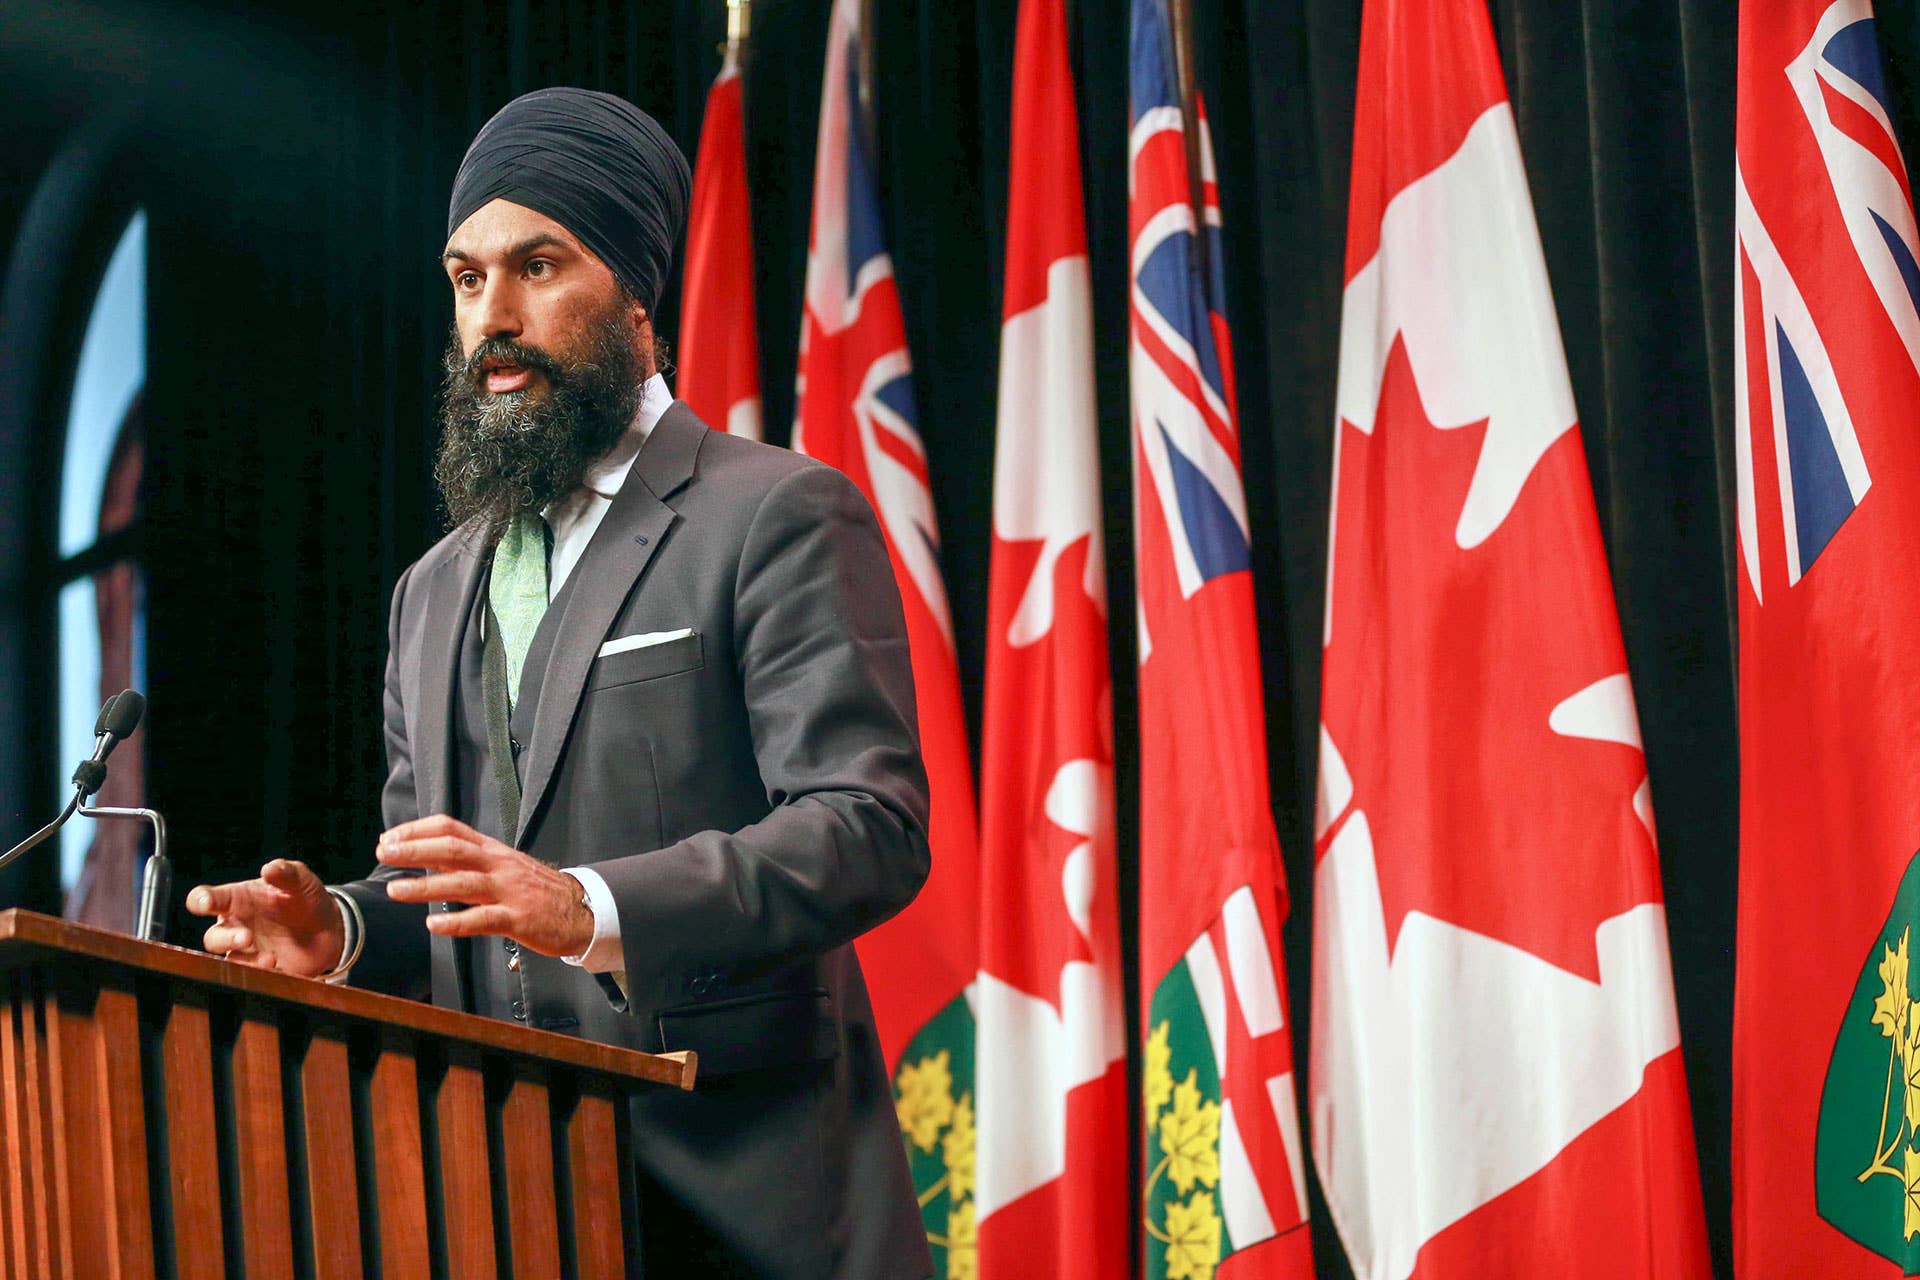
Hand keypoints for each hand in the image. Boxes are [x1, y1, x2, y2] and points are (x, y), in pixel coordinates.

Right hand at [186, 858, 345, 976]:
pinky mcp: (262, 970)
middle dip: (225, 939)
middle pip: (213, 937)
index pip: (207, 899)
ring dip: (246, 962)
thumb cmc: (305, 899)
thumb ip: (286, 872)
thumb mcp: (301, 880)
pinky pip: (253, 977)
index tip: (205, 903)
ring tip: (270, 958)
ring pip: (230, 961)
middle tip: (247, 937)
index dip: (201, 900)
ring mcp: (247, 951)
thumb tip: (270, 868)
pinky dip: (264, 974)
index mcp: (237, 900)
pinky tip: (280, 967)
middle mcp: (236, 926)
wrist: (329, 928)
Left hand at [375, 814, 594, 957]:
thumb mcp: (502, 867)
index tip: (389, 839)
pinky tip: (434, 925)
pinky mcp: (519, 918)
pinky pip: (484, 919)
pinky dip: (457, 922)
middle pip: (453, 850)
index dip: (418, 830)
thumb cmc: (536, 890)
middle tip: (385, 853)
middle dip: (415, 849)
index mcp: (493, 850)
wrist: (582, 909)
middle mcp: (499, 865)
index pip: (452, 829)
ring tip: (396, 890)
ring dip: (426, 886)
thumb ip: (466, 863)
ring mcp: (509, 891)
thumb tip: (424, 856)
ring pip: (464, 883)